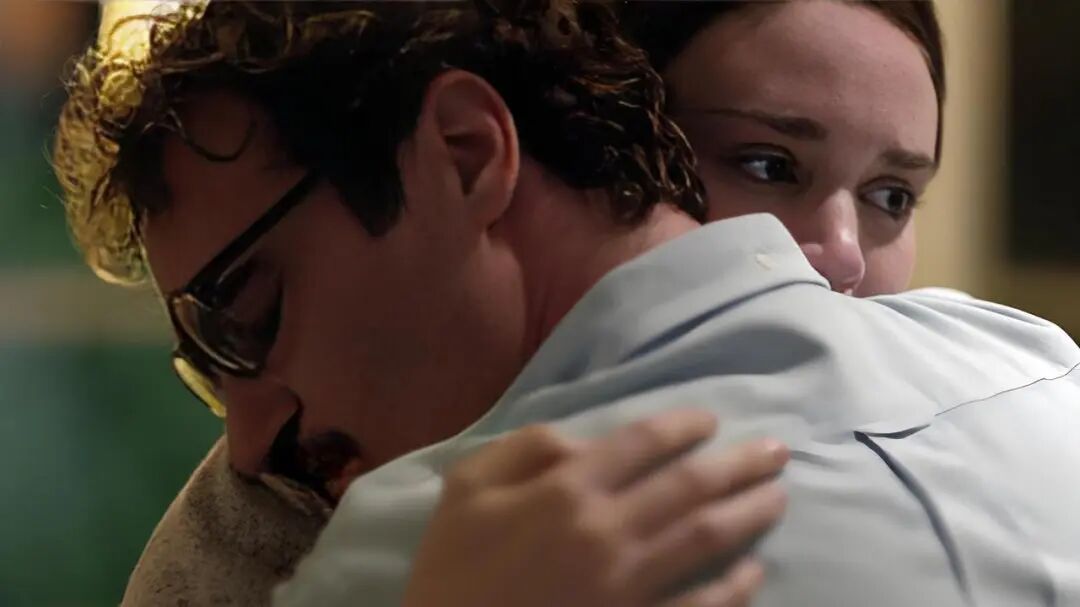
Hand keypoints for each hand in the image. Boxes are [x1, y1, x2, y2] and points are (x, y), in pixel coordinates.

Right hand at [401, 409, 788, 606]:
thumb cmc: (451, 568)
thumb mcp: (464, 488)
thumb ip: (523, 448)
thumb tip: (584, 441)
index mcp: (566, 490)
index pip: (643, 443)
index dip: (684, 426)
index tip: (710, 421)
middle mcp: (607, 531)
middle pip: (690, 486)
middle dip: (740, 464)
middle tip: (778, 451)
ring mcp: (627, 586)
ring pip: (705, 540)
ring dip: (749, 514)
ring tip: (779, 496)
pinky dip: (733, 590)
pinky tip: (755, 572)